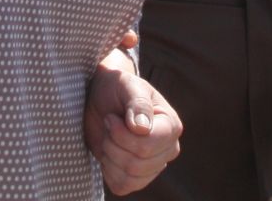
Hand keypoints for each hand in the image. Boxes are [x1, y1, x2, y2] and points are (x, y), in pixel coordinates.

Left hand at [85, 37, 181, 195]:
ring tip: (108, 137)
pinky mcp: (137, 178)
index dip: (122, 135)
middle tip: (108, 124)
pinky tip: (108, 152)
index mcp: (171, 125)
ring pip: (130, 177)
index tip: (111, 117)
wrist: (100, 97)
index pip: (148, 146)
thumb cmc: (116, 88)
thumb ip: (137, 103)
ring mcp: (154, 166)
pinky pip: (122, 186)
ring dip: (110, 156)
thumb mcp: (126, 84)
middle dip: (113, 144)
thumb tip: (143, 129)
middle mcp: (168, 149)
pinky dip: (108, 171)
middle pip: (137, 164)